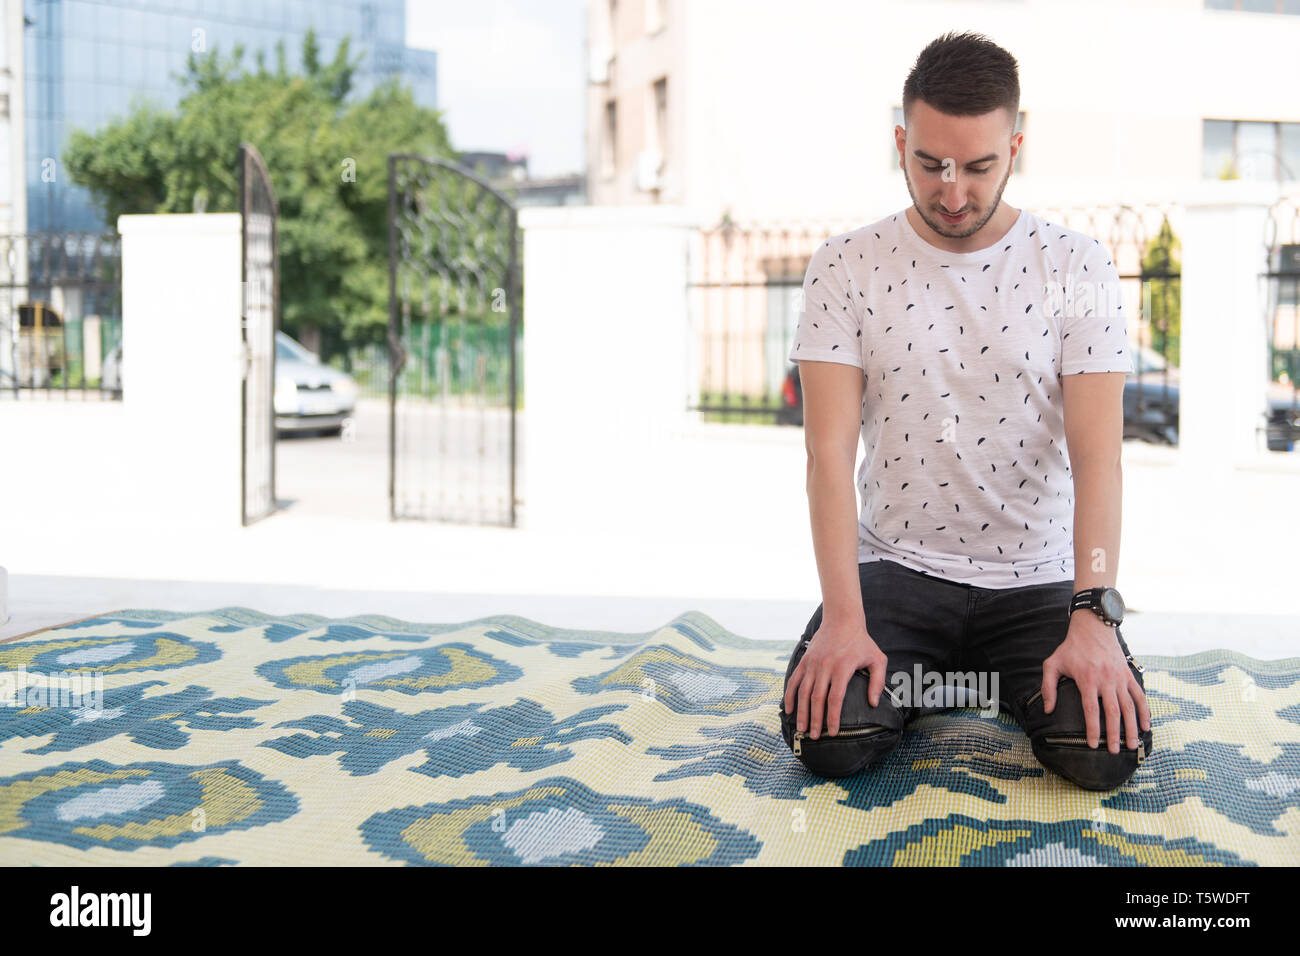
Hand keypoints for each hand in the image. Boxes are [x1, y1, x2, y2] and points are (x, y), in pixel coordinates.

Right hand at [782, 617, 886, 739]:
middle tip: (814, 737)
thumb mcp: (877, 659)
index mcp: (842, 668)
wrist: (841, 619)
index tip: (833, 732)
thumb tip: (872, 703)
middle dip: (815, 720)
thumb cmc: (861, 642)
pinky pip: (794, 680)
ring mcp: (812, 663)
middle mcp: (825, 666)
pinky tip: (789, 710)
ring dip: (801, 712)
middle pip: (817, 698)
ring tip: (801, 729)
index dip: (833, 717)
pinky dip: (790, 695)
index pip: (835, 698)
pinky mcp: (804, 660)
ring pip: (803, 692)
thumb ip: (877, 681)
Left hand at [1040, 611, 1150, 753]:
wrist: (1093, 627)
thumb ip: (1048, 687)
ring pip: (1129, 706)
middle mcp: (1106, 680)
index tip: (1091, 744)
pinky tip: (1146, 726)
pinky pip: (1139, 695)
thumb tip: (1048, 710)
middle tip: (1113, 751)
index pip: (1091, 709)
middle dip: (1114, 734)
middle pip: (1113, 712)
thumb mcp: (1052, 664)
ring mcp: (1119, 677)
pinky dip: (1144, 711)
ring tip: (1131, 745)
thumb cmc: (1070, 648)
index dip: (1092, 729)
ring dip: (1132, 727)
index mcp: (1087, 679)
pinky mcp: (1128, 675)